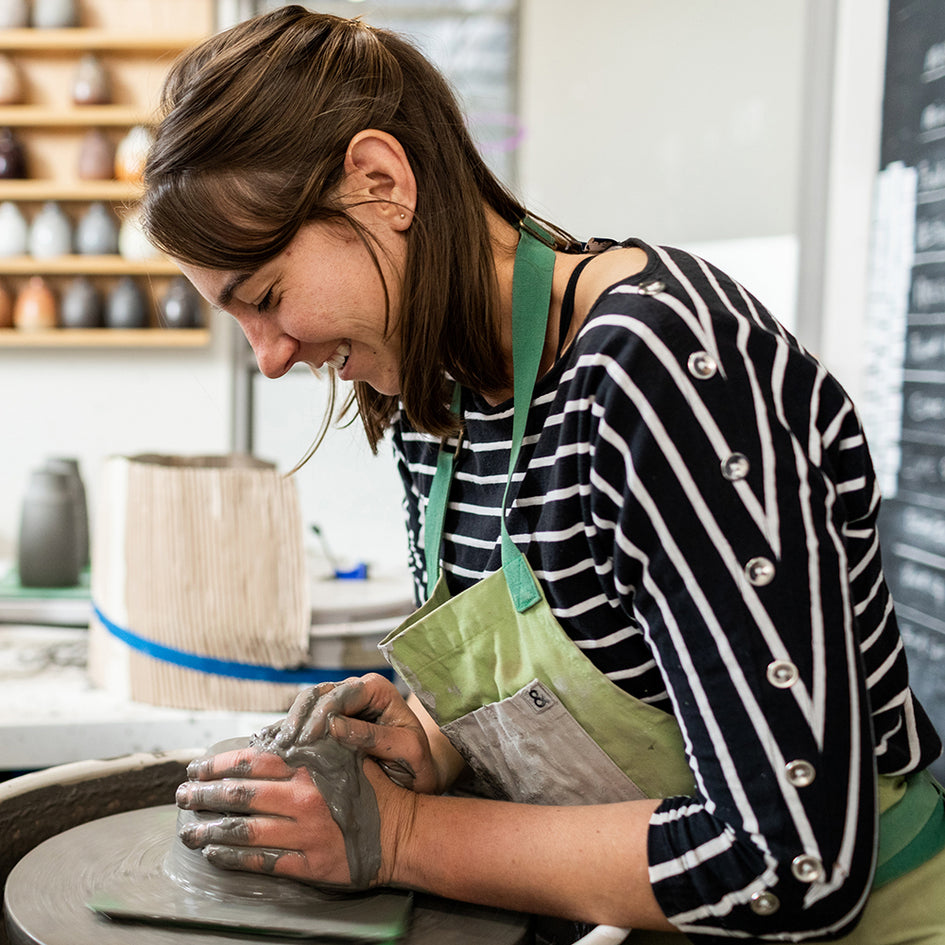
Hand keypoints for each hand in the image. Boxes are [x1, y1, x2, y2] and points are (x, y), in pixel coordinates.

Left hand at [176, 744, 414, 889]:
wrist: (402, 832)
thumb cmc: (374, 790)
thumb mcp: (349, 755)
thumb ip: (315, 744)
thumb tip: (273, 738)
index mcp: (309, 769)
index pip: (252, 762)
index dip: (219, 765)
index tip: (196, 767)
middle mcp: (302, 799)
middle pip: (241, 796)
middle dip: (204, 795)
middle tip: (181, 795)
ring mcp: (304, 834)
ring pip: (244, 831)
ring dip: (210, 830)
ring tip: (187, 830)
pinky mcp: (308, 864)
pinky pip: (262, 862)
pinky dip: (233, 858)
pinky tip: (214, 855)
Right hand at [270, 674, 443, 792]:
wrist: (418, 772)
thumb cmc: (418, 761)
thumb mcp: (406, 749)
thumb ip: (373, 736)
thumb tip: (334, 726)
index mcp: (377, 689)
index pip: (343, 694)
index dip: (322, 714)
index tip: (308, 740)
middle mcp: (357, 690)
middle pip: (319, 694)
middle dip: (300, 718)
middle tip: (287, 745)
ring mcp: (341, 703)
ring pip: (307, 704)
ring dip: (291, 724)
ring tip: (279, 747)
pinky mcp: (330, 720)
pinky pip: (305, 720)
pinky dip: (290, 732)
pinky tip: (276, 748)